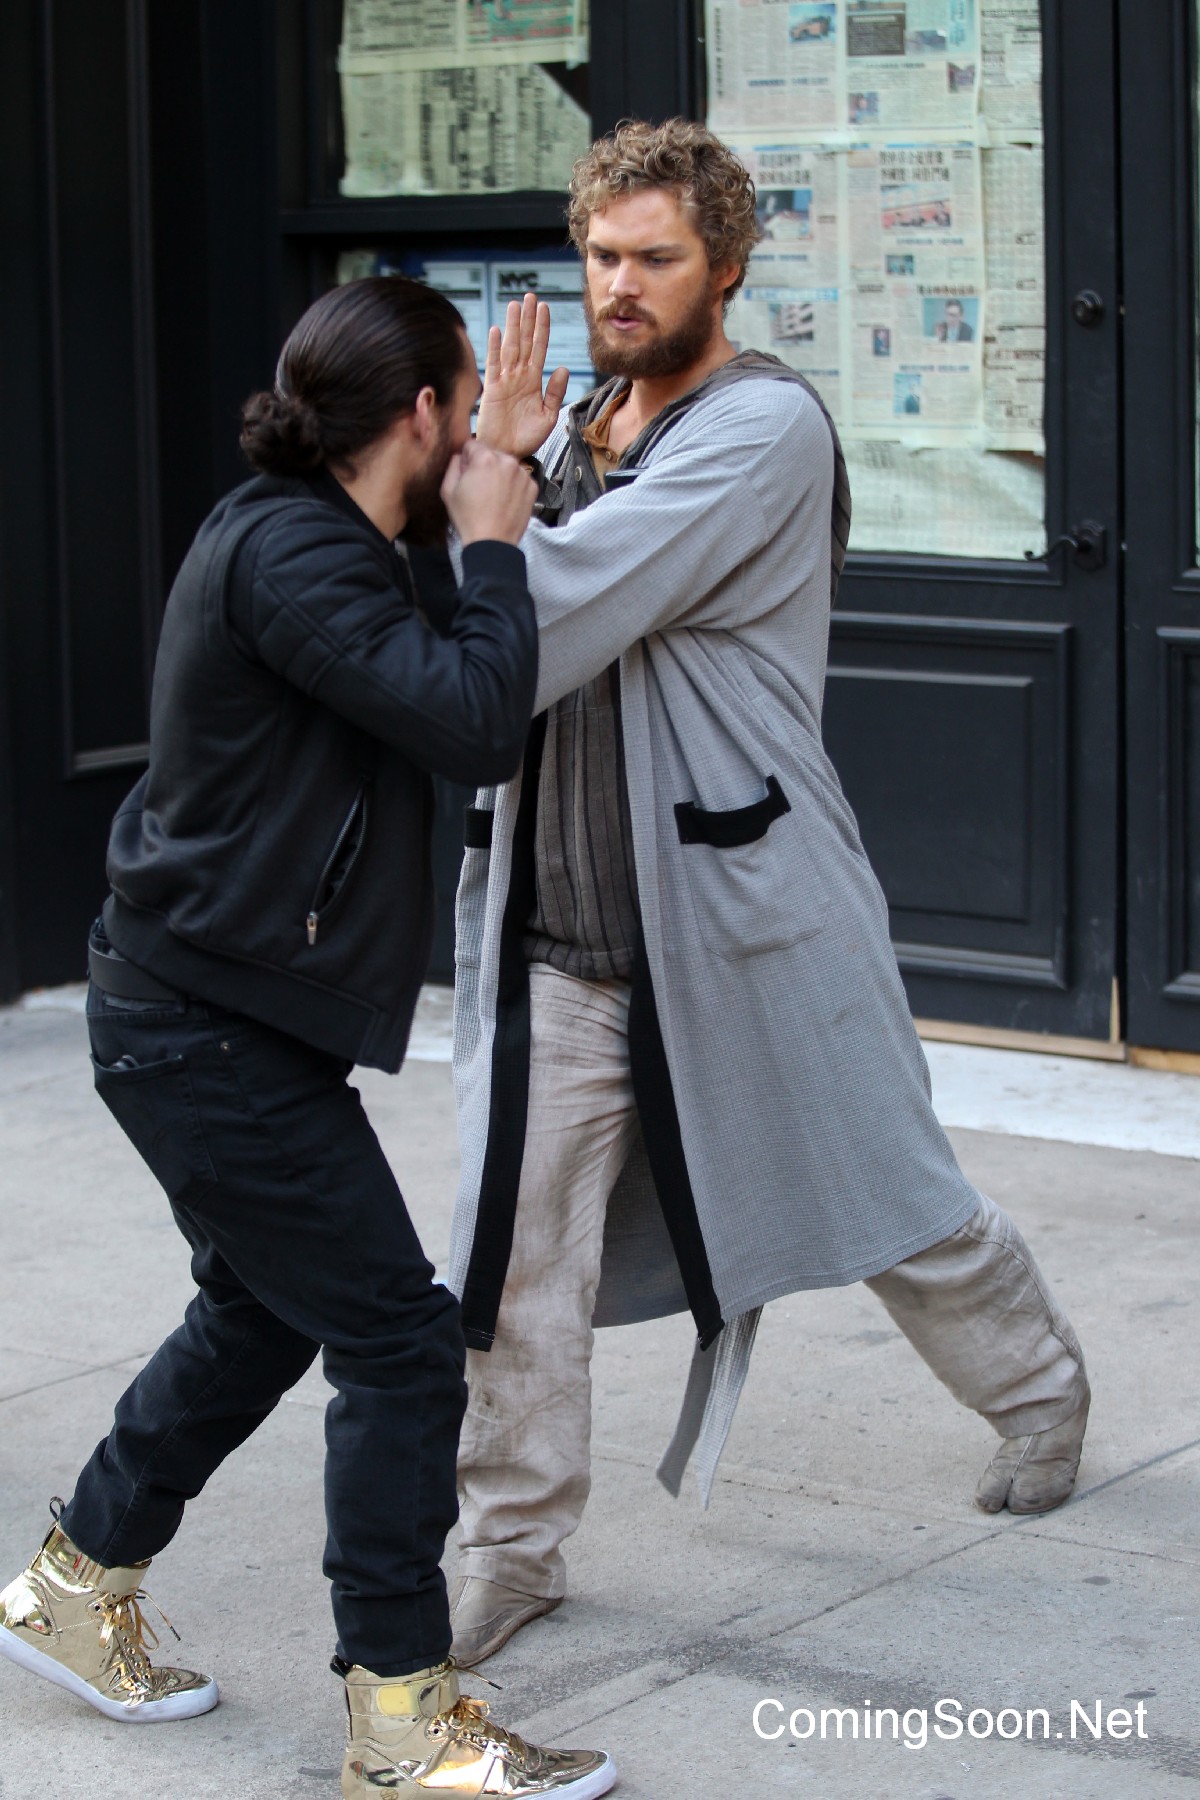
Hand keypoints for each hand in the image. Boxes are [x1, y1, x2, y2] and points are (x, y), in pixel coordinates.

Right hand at [441, 440, 535, 546]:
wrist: (492, 543)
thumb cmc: (468, 519)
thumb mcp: (448, 489)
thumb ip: (453, 464)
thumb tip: (460, 455)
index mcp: (485, 458)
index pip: (472, 445)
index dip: (466, 459)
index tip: (466, 474)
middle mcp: (508, 461)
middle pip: (491, 454)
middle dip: (484, 465)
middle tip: (479, 488)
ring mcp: (522, 474)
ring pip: (506, 465)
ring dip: (500, 474)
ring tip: (493, 497)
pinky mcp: (532, 487)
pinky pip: (519, 478)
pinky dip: (512, 485)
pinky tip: (504, 501)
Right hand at [474, 291, 570, 458]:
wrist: (507, 454)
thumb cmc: (526, 438)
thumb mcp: (548, 416)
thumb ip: (555, 392)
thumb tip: (563, 368)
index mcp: (534, 381)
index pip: (539, 348)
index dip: (542, 328)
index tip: (545, 308)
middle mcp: (519, 376)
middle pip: (524, 341)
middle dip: (528, 319)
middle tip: (530, 297)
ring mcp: (505, 381)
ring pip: (510, 347)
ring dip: (512, 326)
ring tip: (515, 305)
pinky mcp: (491, 389)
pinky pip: (493, 364)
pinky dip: (494, 348)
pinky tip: (496, 330)